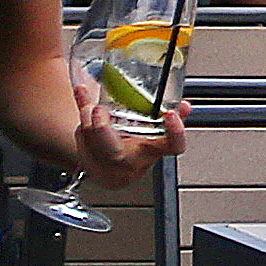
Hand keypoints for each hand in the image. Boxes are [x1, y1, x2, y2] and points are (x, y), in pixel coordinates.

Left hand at [68, 92, 182, 186]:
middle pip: (115, 152)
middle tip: (99, 110)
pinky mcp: (87, 163)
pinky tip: (81, 95)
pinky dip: (80, 114)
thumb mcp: (155, 137)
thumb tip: (185, 106)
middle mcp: (130, 163)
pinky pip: (79, 138)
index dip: (175, 132)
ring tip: (91, 105)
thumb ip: (170, 119)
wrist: (113, 170)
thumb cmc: (135, 151)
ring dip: (87, 118)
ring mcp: (106, 166)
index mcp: (152, 153)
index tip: (171, 114)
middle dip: (102, 129)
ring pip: (90, 142)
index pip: (173, 147)